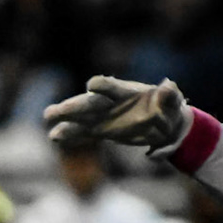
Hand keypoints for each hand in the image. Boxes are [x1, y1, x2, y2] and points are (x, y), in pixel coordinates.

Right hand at [44, 75, 189, 150]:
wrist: (167, 123)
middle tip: (53, 111)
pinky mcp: (101, 130)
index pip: (111, 87)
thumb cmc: (171, 108)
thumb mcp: (174, 101)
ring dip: (64, 120)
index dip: (103, 85)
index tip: (92, 86)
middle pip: (88, 104)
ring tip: (47, 119)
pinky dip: (69, 134)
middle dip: (72, 107)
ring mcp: (104, 117)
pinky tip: (54, 136)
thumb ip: (170, 95)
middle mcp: (110, 104)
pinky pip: (82, 132)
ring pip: (80, 118)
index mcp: (127, 93)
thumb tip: (168, 87)